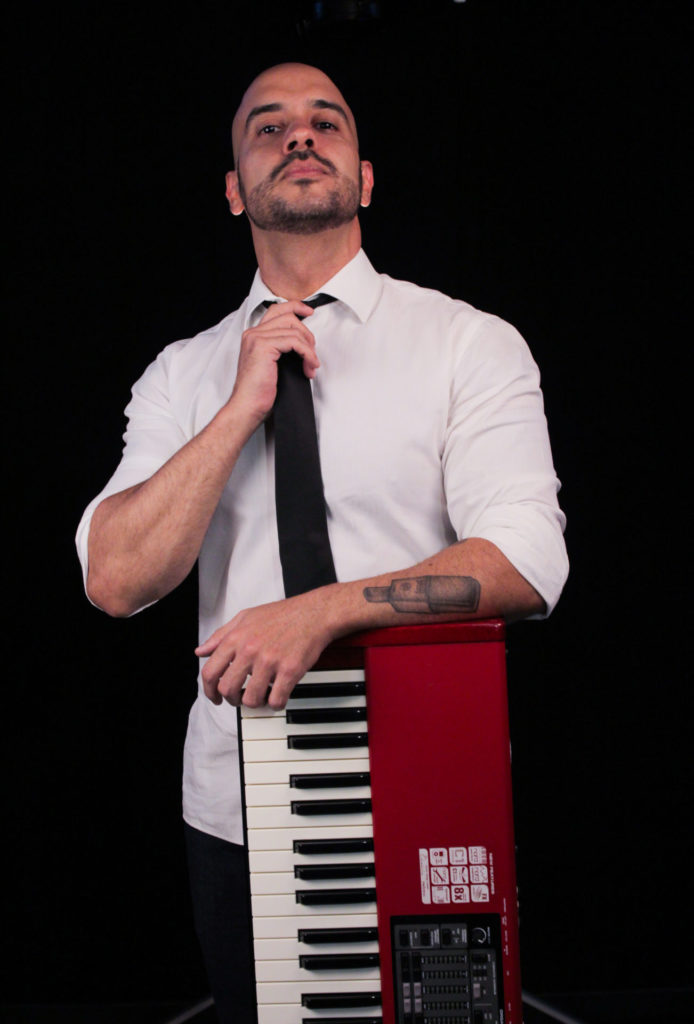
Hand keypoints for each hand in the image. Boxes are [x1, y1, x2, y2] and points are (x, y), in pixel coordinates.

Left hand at [195, 590, 334, 709]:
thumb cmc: (281, 615)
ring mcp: (270, 661)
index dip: (209, 691)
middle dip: (231, 700)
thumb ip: (220, 636)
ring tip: (260, 697)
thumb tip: (201, 652)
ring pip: (251, 699)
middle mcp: (250, 650)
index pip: (210, 672)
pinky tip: (278, 696)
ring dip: (254, 703)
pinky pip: (276, 700)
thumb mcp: (245, 618)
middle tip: (239, 699)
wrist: (313, 613)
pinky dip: (275, 704)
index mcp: (236, 638)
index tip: (215, 697)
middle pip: (227, 689)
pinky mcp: (289, 670)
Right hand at [229, 300, 319, 426]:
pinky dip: (307, 353)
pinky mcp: (263, 346)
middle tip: (312, 353)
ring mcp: (256, 338)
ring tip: (311, 365)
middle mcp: (253, 333)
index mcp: (253, 336)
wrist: (247, 406)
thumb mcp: (272, 365)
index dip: (295, 307)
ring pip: (294, 329)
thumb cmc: (259, 392)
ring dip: (309, 348)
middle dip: (306, 333)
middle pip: (288, 316)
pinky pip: (295, 341)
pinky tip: (309, 365)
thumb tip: (303, 343)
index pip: (276, 310)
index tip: (309, 312)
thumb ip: (281, 349)